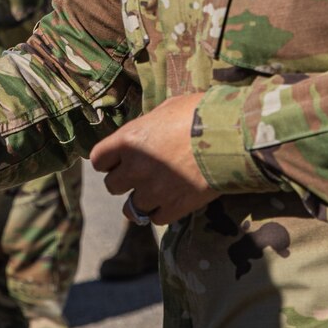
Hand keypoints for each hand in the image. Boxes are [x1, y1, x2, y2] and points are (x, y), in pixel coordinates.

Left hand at [87, 92, 219, 226]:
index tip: (118, 161)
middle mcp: (135, 168)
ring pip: (131, 208)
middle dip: (124, 181)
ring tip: (156, 193)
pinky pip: (156, 219)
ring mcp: (154, 190)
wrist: (229, 136)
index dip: (108, 161)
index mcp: (129, 140)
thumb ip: (148, 126)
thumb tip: (147, 132)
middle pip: (112, 186)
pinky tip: (172, 201)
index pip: (98, 159)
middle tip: (140, 175)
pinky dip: (162, 212)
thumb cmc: (200, 113)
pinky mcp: (174, 207)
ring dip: (141, 200)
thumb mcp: (167, 109)